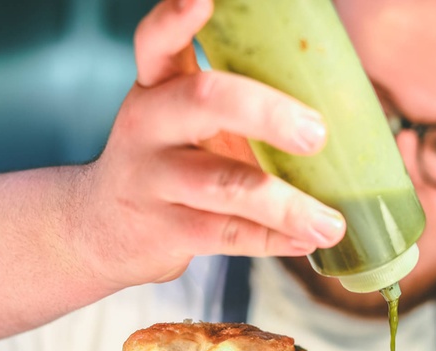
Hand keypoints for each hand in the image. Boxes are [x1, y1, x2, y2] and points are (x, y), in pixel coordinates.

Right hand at [77, 0, 345, 289]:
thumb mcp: (181, 119)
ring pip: (222, 185)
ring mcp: (152, 180)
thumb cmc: (168, 161)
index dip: (177, 18)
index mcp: (158, 86)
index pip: (157, 41)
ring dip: (284, 204)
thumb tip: (334, 102)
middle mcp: (148, 124)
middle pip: (205, 100)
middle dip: (266, 112)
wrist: (101, 228)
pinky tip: (305, 242)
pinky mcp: (162, 230)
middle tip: (317, 133)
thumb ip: (232, 100)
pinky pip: (225, 234)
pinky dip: (271, 240)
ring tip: (331, 223)